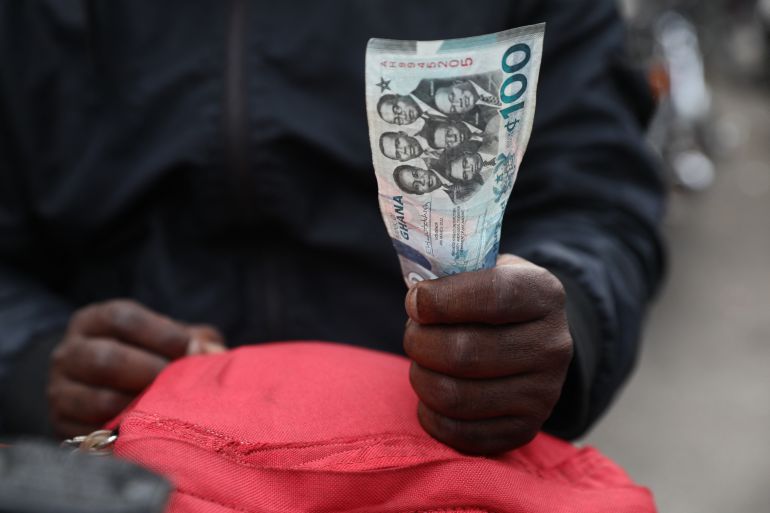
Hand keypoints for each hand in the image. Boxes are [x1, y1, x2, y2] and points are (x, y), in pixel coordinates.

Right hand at [48, 299, 225, 437]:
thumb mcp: (166, 338)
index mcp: (95, 321)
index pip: (122, 318)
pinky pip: (96, 435)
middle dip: (153, 372)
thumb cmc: (147, 357)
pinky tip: (151, 431)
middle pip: (106, 359)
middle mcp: (69, 352)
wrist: (98, 390)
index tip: (191, 348)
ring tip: (169, 408)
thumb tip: (213, 352)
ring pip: (101, 400)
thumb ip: (194, 338)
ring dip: (143, 407)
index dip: (162, 333)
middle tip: (181, 384)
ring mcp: (60, 391)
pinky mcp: (63, 427)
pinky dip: (128, 434)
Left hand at [403, 255, 572, 454]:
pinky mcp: (525, 429)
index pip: (492, 296)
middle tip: (412, 333)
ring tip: (420, 361)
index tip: (414, 301)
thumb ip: (454, 274)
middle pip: (464, 352)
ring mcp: (543, 393)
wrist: (532, 338)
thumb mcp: (486, 269)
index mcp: (544, 294)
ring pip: (455, 396)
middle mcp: (552, 346)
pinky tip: (430, 395)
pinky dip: (430, 414)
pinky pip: (459, 433)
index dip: (441, 300)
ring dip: (421, 377)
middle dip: (420, 342)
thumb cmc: (492, 298)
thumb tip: (416, 298)